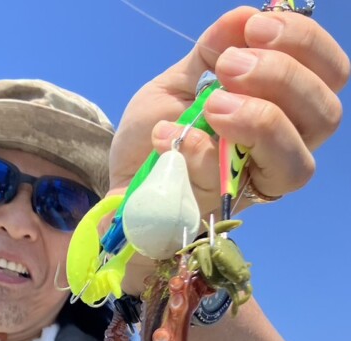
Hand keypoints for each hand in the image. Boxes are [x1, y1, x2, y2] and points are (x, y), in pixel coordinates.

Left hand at [109, 5, 348, 219]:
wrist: (120, 181)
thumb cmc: (159, 131)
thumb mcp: (182, 80)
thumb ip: (212, 51)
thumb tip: (245, 16)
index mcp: (285, 109)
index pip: (330, 76)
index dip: (305, 44)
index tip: (254, 28)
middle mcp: (283, 150)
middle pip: (325, 116)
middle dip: (283, 76)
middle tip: (229, 67)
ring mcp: (254, 187)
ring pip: (296, 163)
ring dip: (259, 120)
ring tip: (211, 104)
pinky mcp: (219, 212)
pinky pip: (227, 182)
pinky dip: (196, 150)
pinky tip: (166, 133)